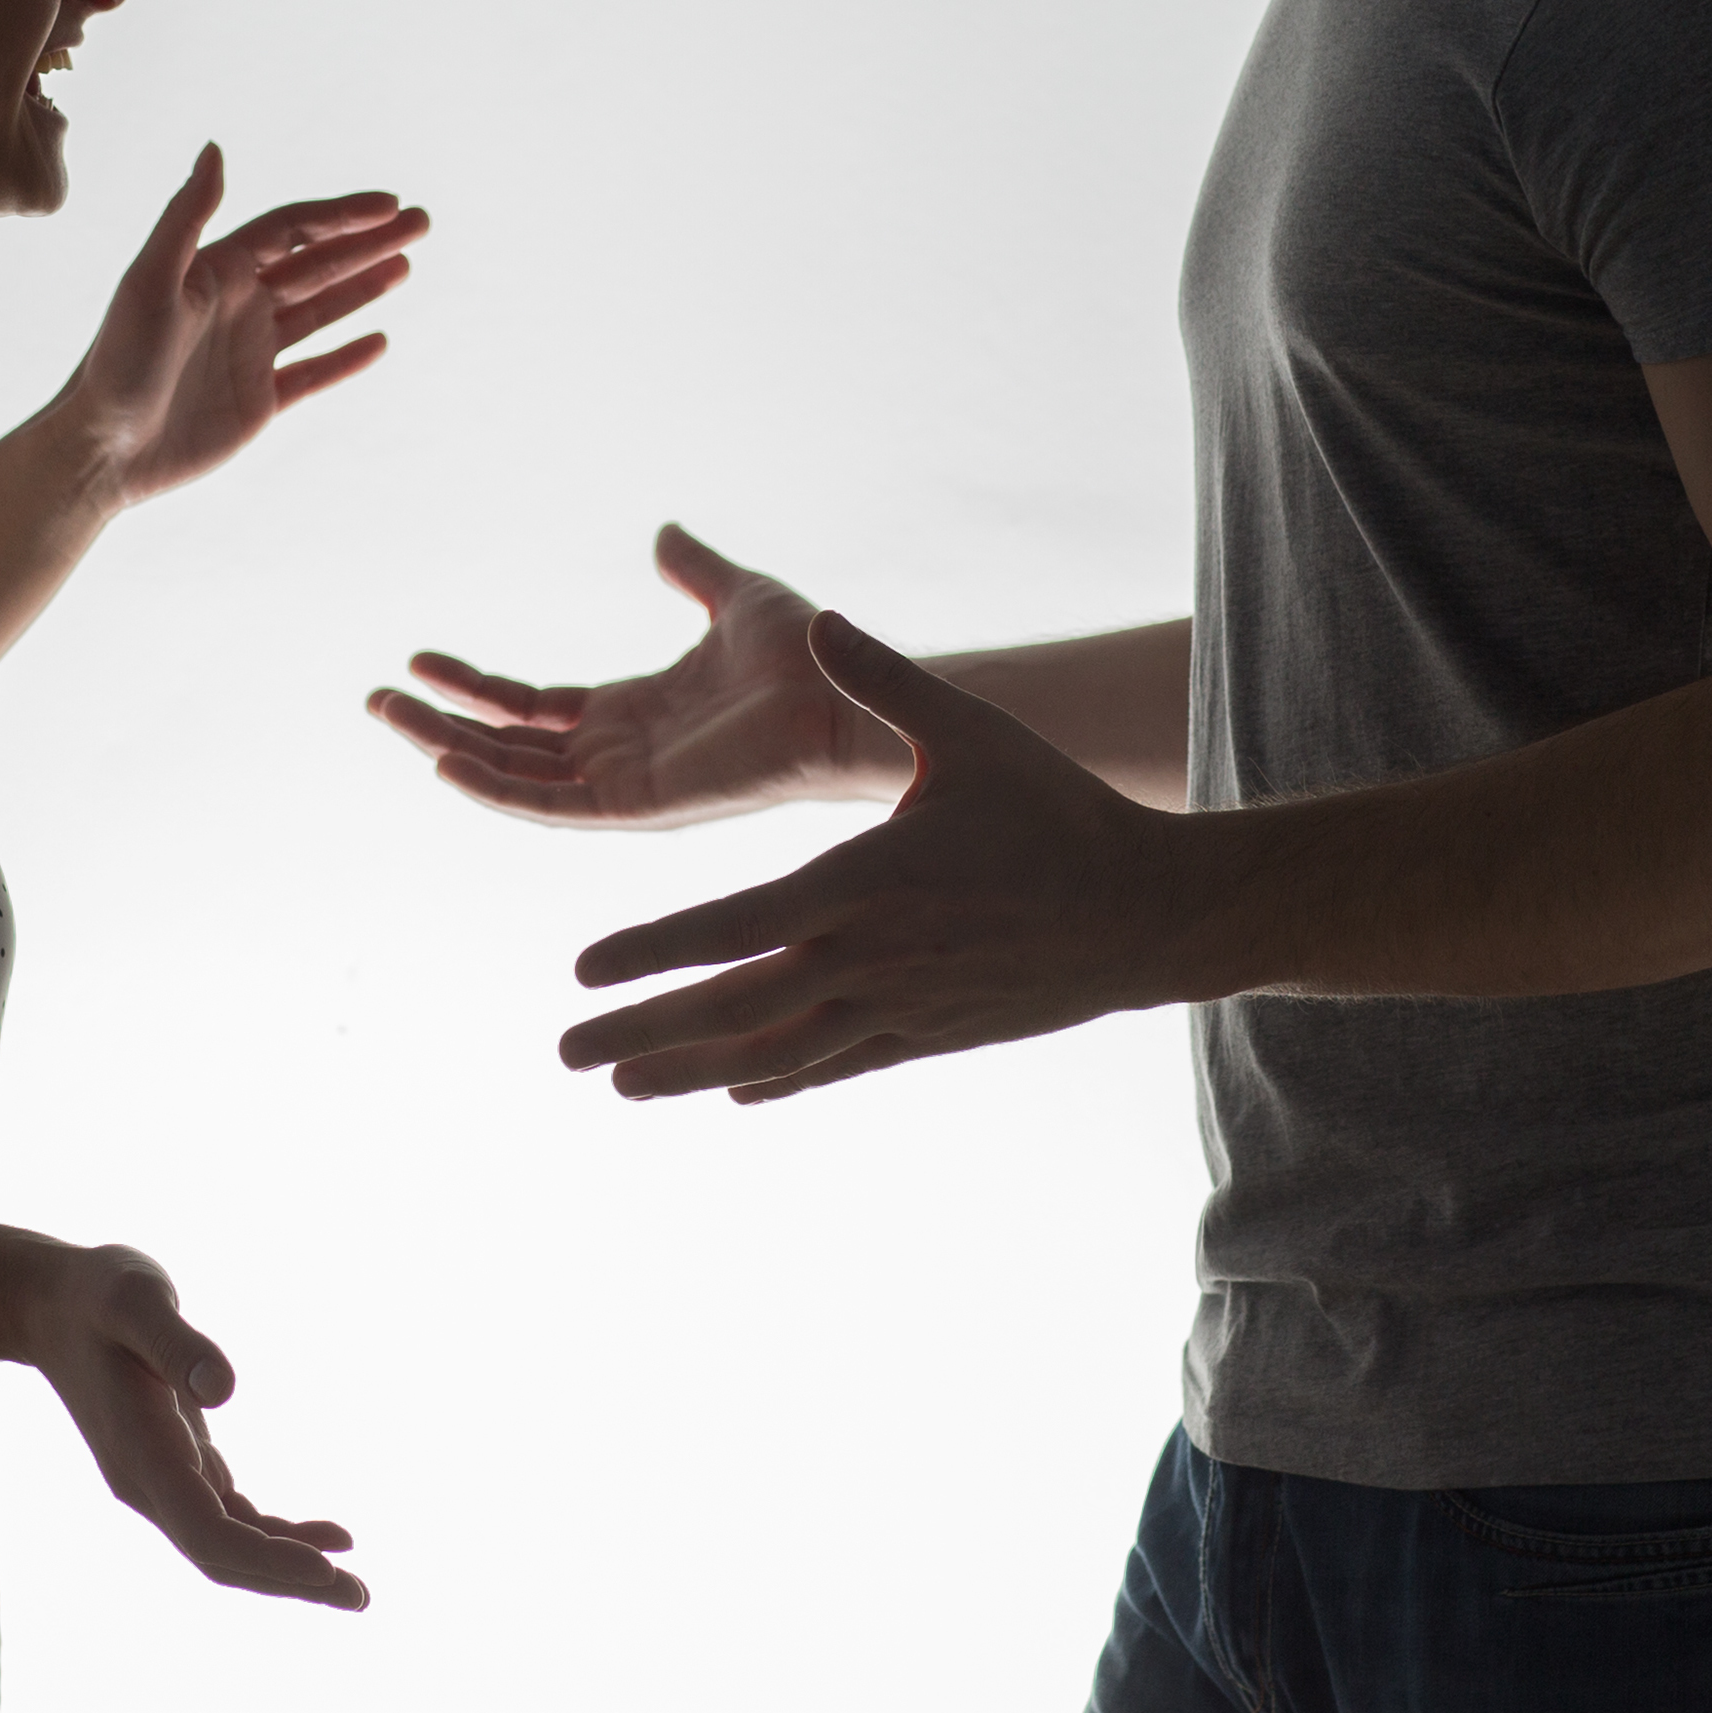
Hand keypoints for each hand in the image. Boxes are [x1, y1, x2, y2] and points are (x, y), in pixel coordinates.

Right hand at [16, 1244, 365, 1610]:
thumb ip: (177, 1343)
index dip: (266, 1556)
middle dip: (289, 1580)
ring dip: (289, 1568)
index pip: (208, 1531)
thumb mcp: (137, 1300)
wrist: (53, 1307)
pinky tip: (325, 1538)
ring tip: (353, 1584)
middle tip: (361, 1597)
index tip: (325, 1569)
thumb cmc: (98, 1295)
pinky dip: (277, 1536)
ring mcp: (162, 1483)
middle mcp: (150, 1485)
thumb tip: (226, 1390)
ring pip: (229, 1547)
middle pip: (222, 1557)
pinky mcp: (177, 1469)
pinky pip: (231, 1521)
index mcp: (142, 1455)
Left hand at [68, 144, 421, 506]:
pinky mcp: (258, 403)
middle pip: (316, 262)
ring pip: (321, 311)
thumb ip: (187, 216)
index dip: (341, 214)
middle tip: (421, 222)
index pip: (292, 229)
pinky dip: (347, 357)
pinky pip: (314, 374)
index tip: (389, 206)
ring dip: (364, 287)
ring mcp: (250, 354)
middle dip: (369, 241)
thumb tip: (216, 149)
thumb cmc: (116, 360)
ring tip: (408, 265)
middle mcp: (238, 305)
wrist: (101, 449)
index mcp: (216, 270)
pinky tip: (380, 341)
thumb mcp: (149, 280)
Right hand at [369, 526, 908, 827]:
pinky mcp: (637, 806)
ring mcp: (624, 785)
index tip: (420, 658)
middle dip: (437, 724)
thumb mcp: (735, 595)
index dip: (473, 686)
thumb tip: (664, 533)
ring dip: (446, 749)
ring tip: (387, 714)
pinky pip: (551, 805)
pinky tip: (445, 762)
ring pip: (513, 776)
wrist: (842, 693)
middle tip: (374, 698)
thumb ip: (693, 570)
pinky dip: (496, 789)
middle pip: (505, 746)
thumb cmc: (804, 655)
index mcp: (631, 712)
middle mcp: (619, 755)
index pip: (531, 708)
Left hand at [559, 614, 1215, 1098]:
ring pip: (774, 1052)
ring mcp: (898, 1008)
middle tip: (563, 1053)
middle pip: (735, 1007)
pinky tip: (732, 1091)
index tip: (583, 971)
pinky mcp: (929, 1035)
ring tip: (620, 1087)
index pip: (734, 927)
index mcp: (863, 883)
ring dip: (691, 1069)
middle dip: (643, 1030)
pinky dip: (779, 1080)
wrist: (1147, 915)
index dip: (654, 952)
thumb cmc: (1058, 813)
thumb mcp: (972, 732)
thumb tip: (820, 620)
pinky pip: (836, 1066)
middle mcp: (869, 958)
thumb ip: (884, 681)